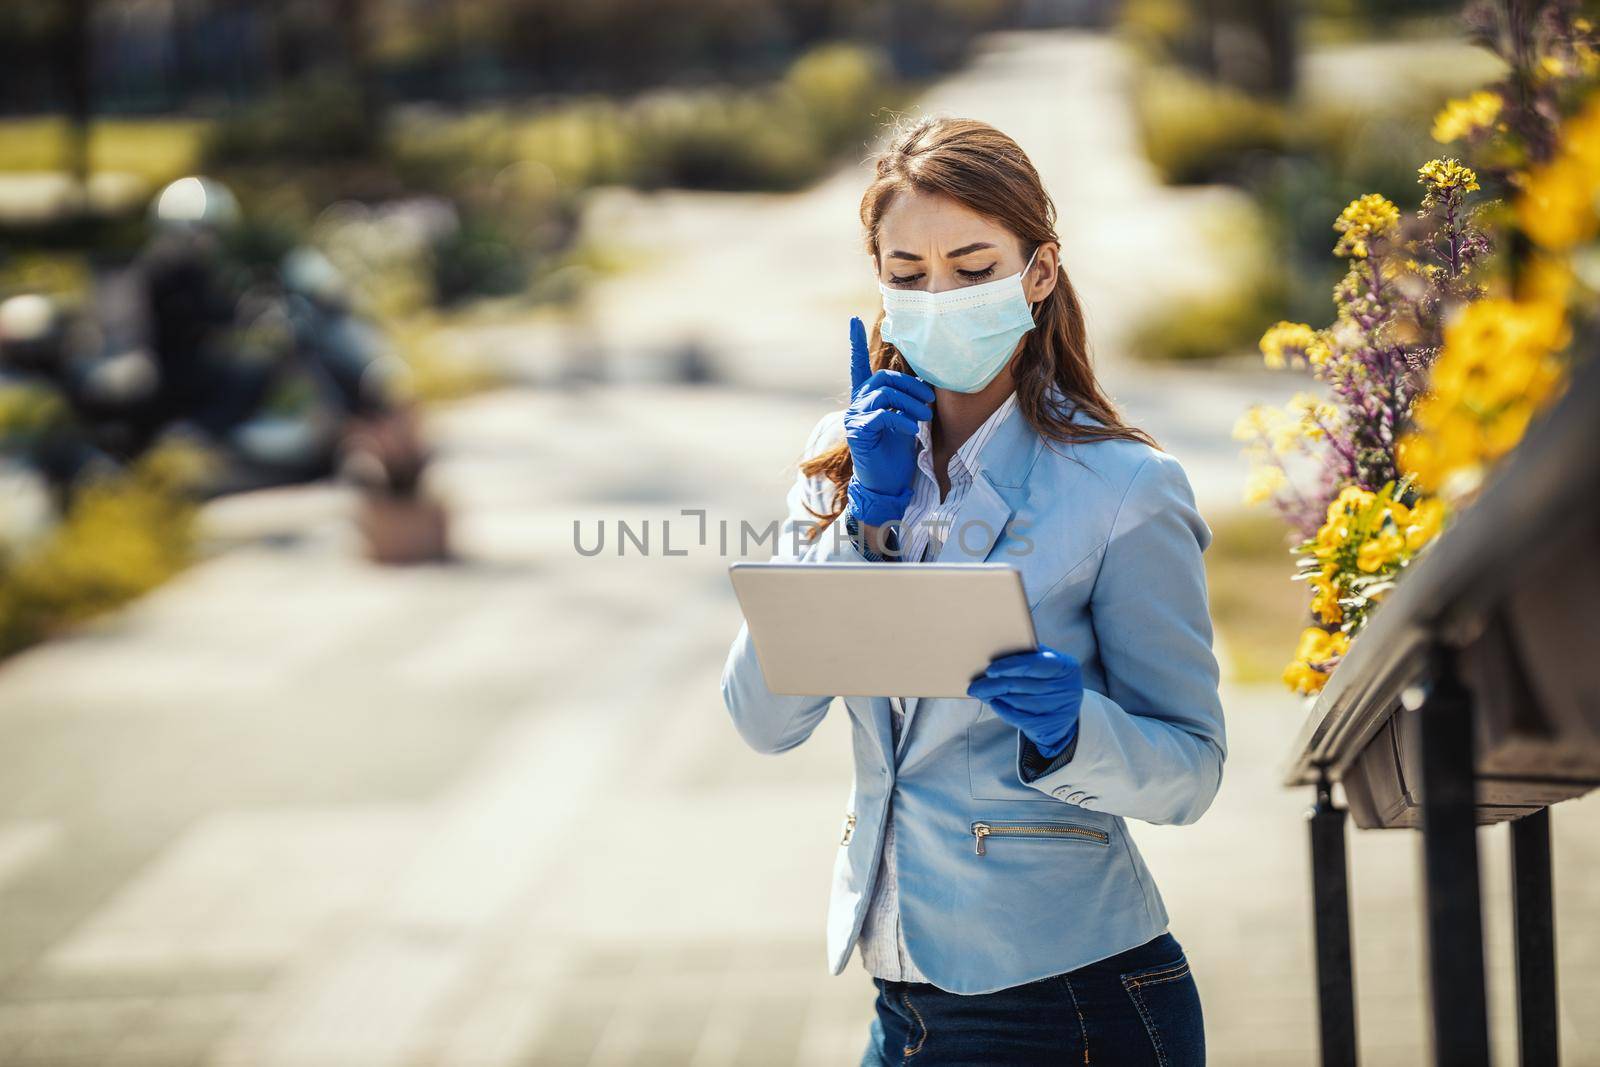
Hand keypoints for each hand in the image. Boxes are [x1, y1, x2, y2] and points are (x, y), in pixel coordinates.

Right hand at [843, 316, 932, 526]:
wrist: (887, 482)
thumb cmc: (897, 451)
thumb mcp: (906, 418)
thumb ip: (908, 399)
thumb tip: (924, 381)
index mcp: (868, 398)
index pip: (858, 365)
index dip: (855, 343)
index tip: (852, 320)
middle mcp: (858, 404)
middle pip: (884, 378)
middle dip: (911, 386)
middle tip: (930, 401)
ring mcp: (855, 417)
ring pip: (885, 394)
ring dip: (911, 403)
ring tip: (925, 418)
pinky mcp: (858, 432)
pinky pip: (883, 415)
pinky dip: (902, 420)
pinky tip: (913, 430)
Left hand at [967, 645, 1083, 757]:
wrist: (1062, 713)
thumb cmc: (1047, 681)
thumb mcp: (1045, 665)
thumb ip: (1028, 657)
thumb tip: (995, 649)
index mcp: (1066, 666)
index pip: (1035, 664)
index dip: (1011, 666)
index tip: (990, 670)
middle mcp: (1068, 688)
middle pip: (1023, 685)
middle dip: (995, 685)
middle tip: (974, 687)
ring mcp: (1062, 710)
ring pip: (1020, 702)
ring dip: (997, 697)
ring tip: (982, 693)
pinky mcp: (1053, 727)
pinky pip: (1022, 719)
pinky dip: (1005, 711)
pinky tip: (995, 704)